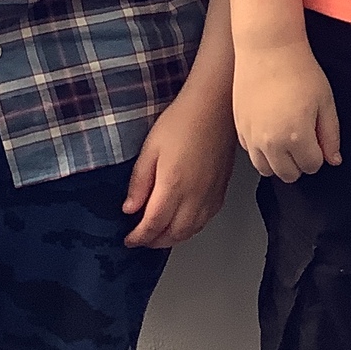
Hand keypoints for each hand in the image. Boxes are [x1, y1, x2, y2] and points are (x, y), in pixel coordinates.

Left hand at [123, 81, 237, 246]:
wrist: (213, 108)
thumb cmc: (181, 122)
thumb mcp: (149, 149)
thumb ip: (139, 182)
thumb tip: (130, 208)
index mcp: (173, 187)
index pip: (153, 224)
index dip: (139, 236)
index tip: (129, 239)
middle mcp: (194, 197)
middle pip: (174, 234)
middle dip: (155, 241)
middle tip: (141, 239)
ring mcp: (210, 195)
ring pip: (191, 230)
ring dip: (173, 238)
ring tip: (159, 235)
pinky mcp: (221, 190)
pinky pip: (206, 220)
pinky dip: (191, 228)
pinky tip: (183, 223)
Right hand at [233, 39, 341, 182]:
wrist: (267, 48)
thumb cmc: (299, 70)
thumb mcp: (325, 102)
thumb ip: (331, 135)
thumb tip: (333, 159)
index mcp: (296, 137)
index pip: (312, 166)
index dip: (319, 154)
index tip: (318, 138)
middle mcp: (271, 143)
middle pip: (288, 174)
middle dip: (300, 162)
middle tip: (304, 139)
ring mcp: (251, 136)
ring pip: (266, 169)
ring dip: (279, 161)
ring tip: (286, 139)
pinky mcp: (239, 128)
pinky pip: (251, 153)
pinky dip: (261, 150)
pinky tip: (270, 130)